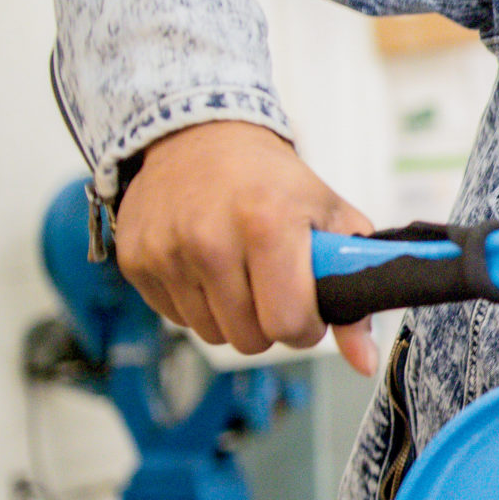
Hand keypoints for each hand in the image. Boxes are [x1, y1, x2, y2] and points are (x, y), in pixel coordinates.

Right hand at [112, 120, 379, 375]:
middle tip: (274, 287)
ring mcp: (166, 251)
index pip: (288, 325)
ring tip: (240, 271)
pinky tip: (205, 265)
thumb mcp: (329, 219)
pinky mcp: (134, 260)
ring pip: (211, 334)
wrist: (199, 137)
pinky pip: (176, 318)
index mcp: (267, 224)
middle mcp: (209, 240)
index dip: (306, 326)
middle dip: (270, 324)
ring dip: (232, 316)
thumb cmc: (274, 181)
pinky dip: (196, 303)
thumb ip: (354, 292)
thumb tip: (364, 363)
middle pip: (249, 339)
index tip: (307, 306)